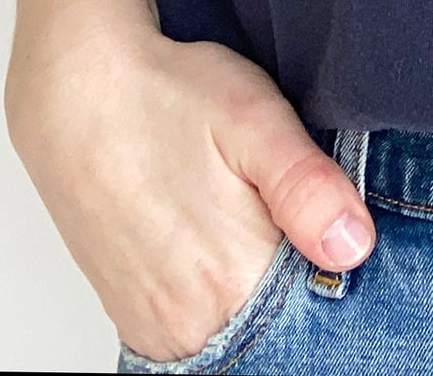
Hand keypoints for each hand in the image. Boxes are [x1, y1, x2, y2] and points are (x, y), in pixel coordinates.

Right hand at [6, 9, 377, 362]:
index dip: (337, 268)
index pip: (320, 310)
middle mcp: (190, 324)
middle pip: (280, 330)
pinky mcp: (135, 322)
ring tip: (252, 224)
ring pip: (239, 335)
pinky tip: (224, 249)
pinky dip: (223, 305)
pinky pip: (199, 337)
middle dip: (300, 286)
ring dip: (261, 296)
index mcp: (231, 281)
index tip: (333, 227)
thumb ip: (307, 187)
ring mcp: (156, 330)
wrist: (78, 95)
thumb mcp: (255, 118)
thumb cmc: (168, 96)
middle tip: (288, 214)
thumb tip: (354, 246)